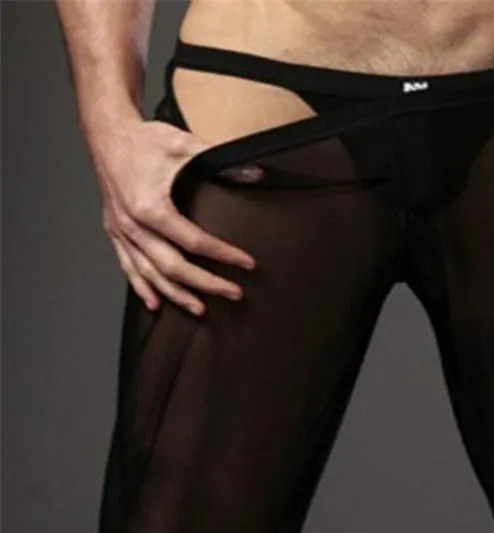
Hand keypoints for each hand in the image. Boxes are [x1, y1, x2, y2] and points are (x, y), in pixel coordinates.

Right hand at [92, 116, 256, 315]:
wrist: (106, 132)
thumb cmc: (143, 139)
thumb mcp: (185, 145)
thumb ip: (222, 161)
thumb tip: (256, 173)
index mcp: (150, 207)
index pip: (195, 242)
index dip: (224, 255)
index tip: (246, 263)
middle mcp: (133, 224)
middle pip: (174, 267)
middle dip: (206, 284)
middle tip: (234, 293)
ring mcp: (122, 231)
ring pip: (150, 274)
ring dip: (177, 294)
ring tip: (201, 308)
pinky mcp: (115, 231)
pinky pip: (128, 267)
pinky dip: (142, 287)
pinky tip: (156, 303)